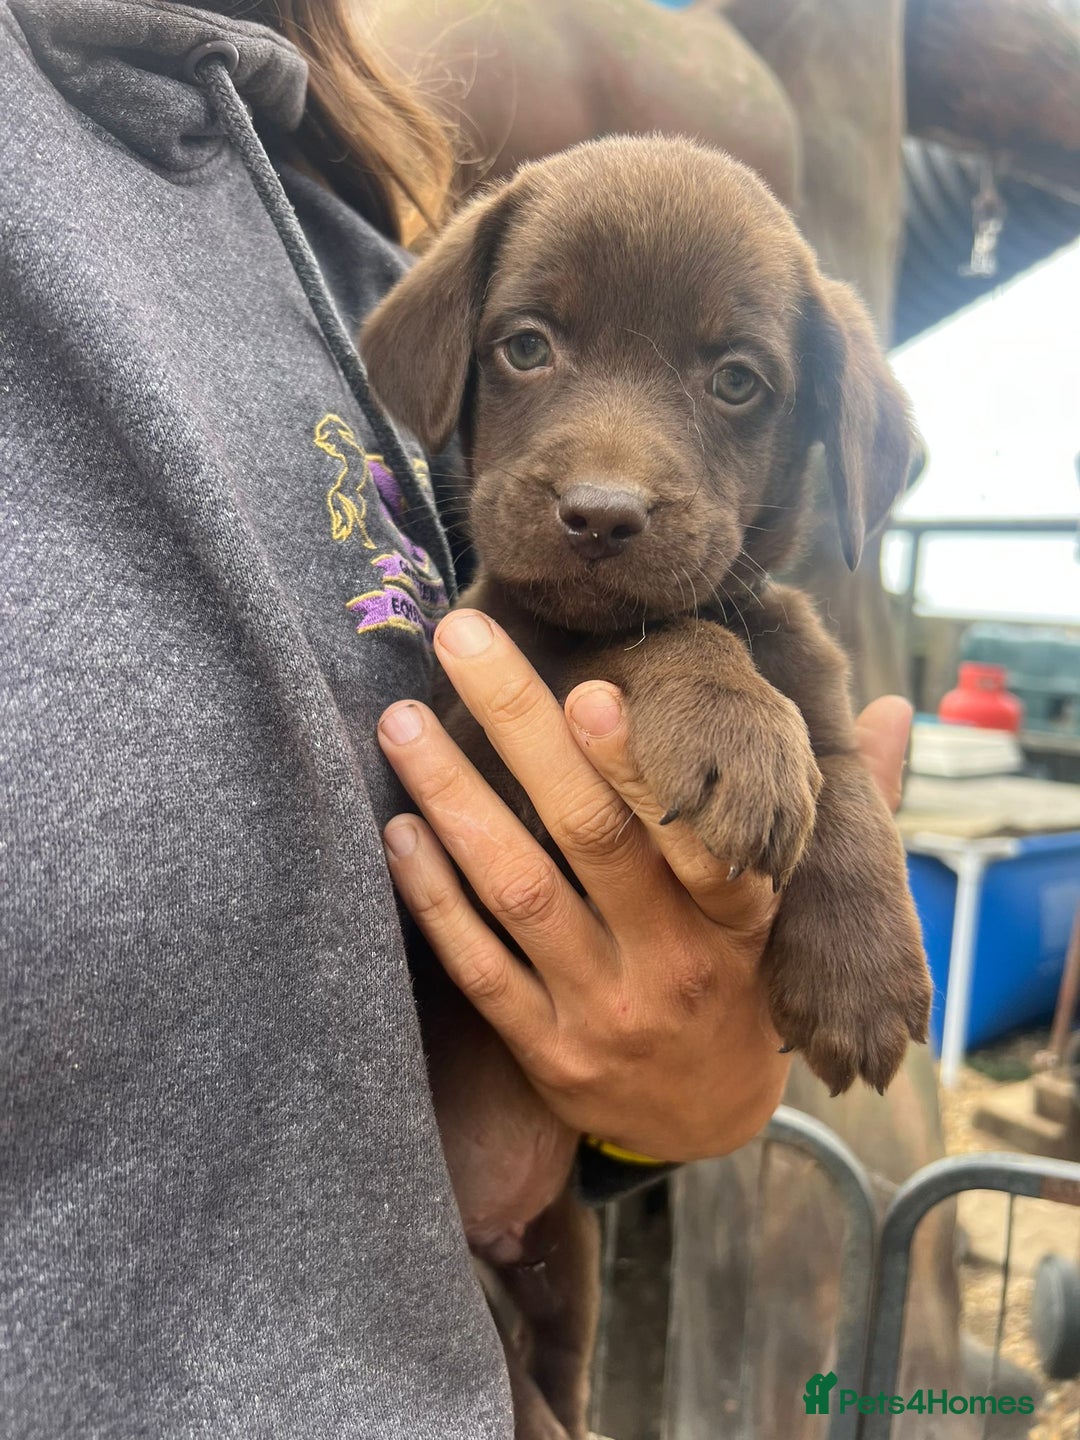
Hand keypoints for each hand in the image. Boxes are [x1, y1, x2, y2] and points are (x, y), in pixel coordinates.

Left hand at [378, 611, 911, 1161]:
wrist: (710, 1121)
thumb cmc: (747, 982)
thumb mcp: (802, 909)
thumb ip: (851, 810)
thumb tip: (896, 710)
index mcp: (741, 923)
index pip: (698, 843)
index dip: (640, 770)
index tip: (590, 689)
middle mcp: (672, 965)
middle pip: (587, 836)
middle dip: (519, 728)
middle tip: (464, 639)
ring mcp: (603, 1012)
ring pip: (518, 891)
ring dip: (455, 799)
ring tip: (403, 720)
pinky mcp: (546, 1052)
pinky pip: (479, 966)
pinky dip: (435, 896)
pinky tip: (398, 829)